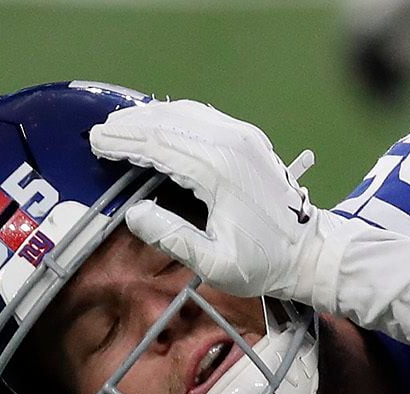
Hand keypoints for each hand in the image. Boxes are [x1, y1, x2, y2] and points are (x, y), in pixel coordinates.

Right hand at [88, 101, 347, 305]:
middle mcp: (230, 144)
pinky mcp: (251, 140)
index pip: (158, 145)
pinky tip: (159, 123)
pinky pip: (205, 117)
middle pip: (168, 123)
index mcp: (218, 172)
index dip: (124, 142)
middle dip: (130, 125)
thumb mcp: (216, 264)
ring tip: (122, 125)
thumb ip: (172, 238)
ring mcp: (244, 138)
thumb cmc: (264, 263)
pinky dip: (176, 116)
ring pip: (186, 114)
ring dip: (151, 117)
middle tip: (100, 131)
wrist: (313, 252)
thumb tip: (134, 214)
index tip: (96, 143)